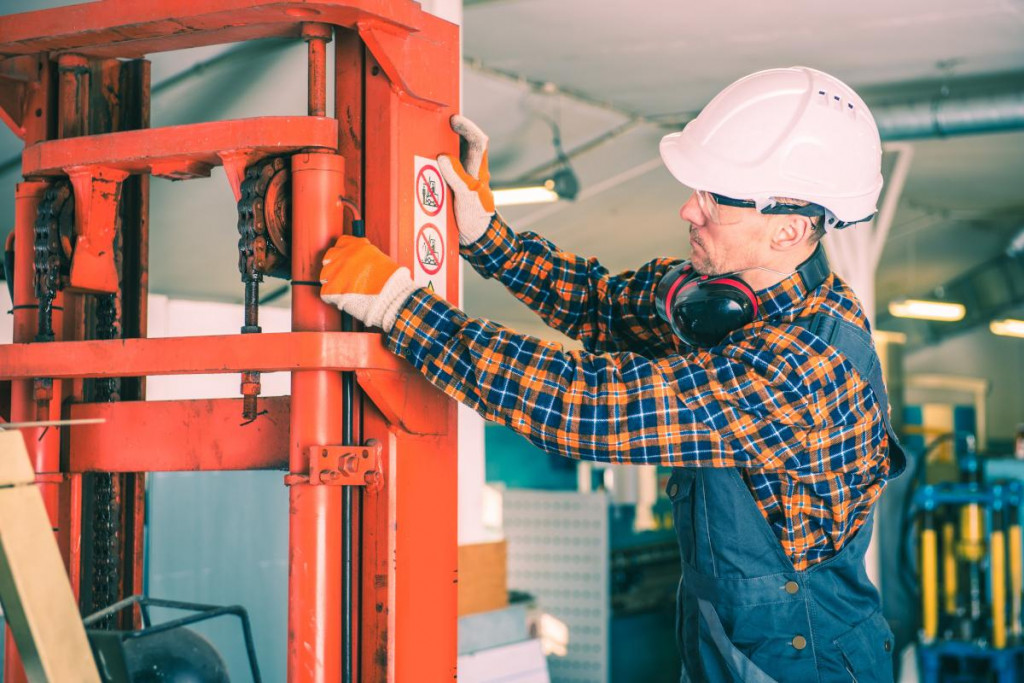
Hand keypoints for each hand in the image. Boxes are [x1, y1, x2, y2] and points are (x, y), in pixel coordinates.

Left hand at [319, 236, 418, 331]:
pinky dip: (332, 297)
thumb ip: (365, 256)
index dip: (344, 252)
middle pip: (330, 257)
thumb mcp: (380, 258)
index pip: (342, 242)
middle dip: (335, 265)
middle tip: (345, 276)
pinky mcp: (331, 288)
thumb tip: (359, 262)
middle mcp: (344, 255)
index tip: (347, 259)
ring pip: (325, 274)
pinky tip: (344, 298)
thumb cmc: (391, 281)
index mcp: (358, 245)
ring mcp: (335, 271)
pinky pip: (325, 292)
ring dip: (333, 281)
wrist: (391, 297)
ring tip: (346, 289)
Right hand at [437, 115, 495, 244]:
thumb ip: (456, 176)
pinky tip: (428, 160)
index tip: (454, 120)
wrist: (476, 237)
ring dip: (445, 144)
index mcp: (478, 170)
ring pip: (457, 154)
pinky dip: (438, 161)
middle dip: (454, 130)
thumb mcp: (466, 197)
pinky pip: (448, 168)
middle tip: (437, 123)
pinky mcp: (455, 186)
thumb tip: (443, 157)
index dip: (468, 127)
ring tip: (430, 138)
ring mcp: (464, 178)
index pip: (479, 141)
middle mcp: (472, 170)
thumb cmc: (476, 218)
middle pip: (467, 143)